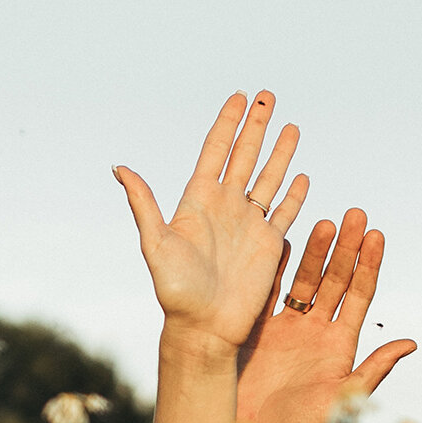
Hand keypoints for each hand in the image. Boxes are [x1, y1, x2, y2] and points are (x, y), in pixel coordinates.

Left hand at [115, 92, 309, 355]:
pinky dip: (294, 194)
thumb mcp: (155, 245)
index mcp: (198, 201)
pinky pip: (285, 212)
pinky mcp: (268, 245)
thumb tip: (119, 168)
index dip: (228, 124)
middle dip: (257, 126)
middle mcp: (225, 207)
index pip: (216, 151)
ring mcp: (248, 225)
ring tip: (291, 126)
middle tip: (268, 95)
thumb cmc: (175, 291)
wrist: (203, 327)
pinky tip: (302, 175)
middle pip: (245, 156)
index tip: (240, 97)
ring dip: (280, 153)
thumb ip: (144, 205)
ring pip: (269, 179)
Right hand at [238, 207, 416, 422]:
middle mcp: (316, 331)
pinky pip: (269, 291)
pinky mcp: (258, 330)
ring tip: (327, 221)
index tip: (377, 235)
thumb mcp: (343, 398)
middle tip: (356, 213)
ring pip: (303, 280)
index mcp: (340, 344)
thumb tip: (411, 343)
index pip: (359, 296)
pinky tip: (282, 239)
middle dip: (347, 248)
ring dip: (316, 251)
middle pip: (335, 280)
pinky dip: (275, 266)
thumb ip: (374, 369)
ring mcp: (287, 328)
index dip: (369, 265)